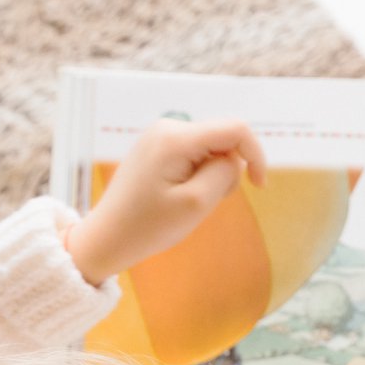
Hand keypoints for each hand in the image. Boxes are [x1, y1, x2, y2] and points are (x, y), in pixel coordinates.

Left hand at [65, 119, 267, 285]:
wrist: (106, 238)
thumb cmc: (148, 227)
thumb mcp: (197, 204)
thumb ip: (225, 172)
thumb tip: (234, 156)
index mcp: (177, 138)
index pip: (236, 129)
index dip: (256, 155)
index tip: (259, 187)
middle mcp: (167, 127)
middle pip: (223, 139)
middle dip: (228, 170)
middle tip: (206, 204)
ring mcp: (159, 135)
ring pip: (210, 148)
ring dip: (212, 176)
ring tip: (187, 203)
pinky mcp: (155, 147)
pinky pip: (193, 154)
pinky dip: (197, 175)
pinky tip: (178, 197)